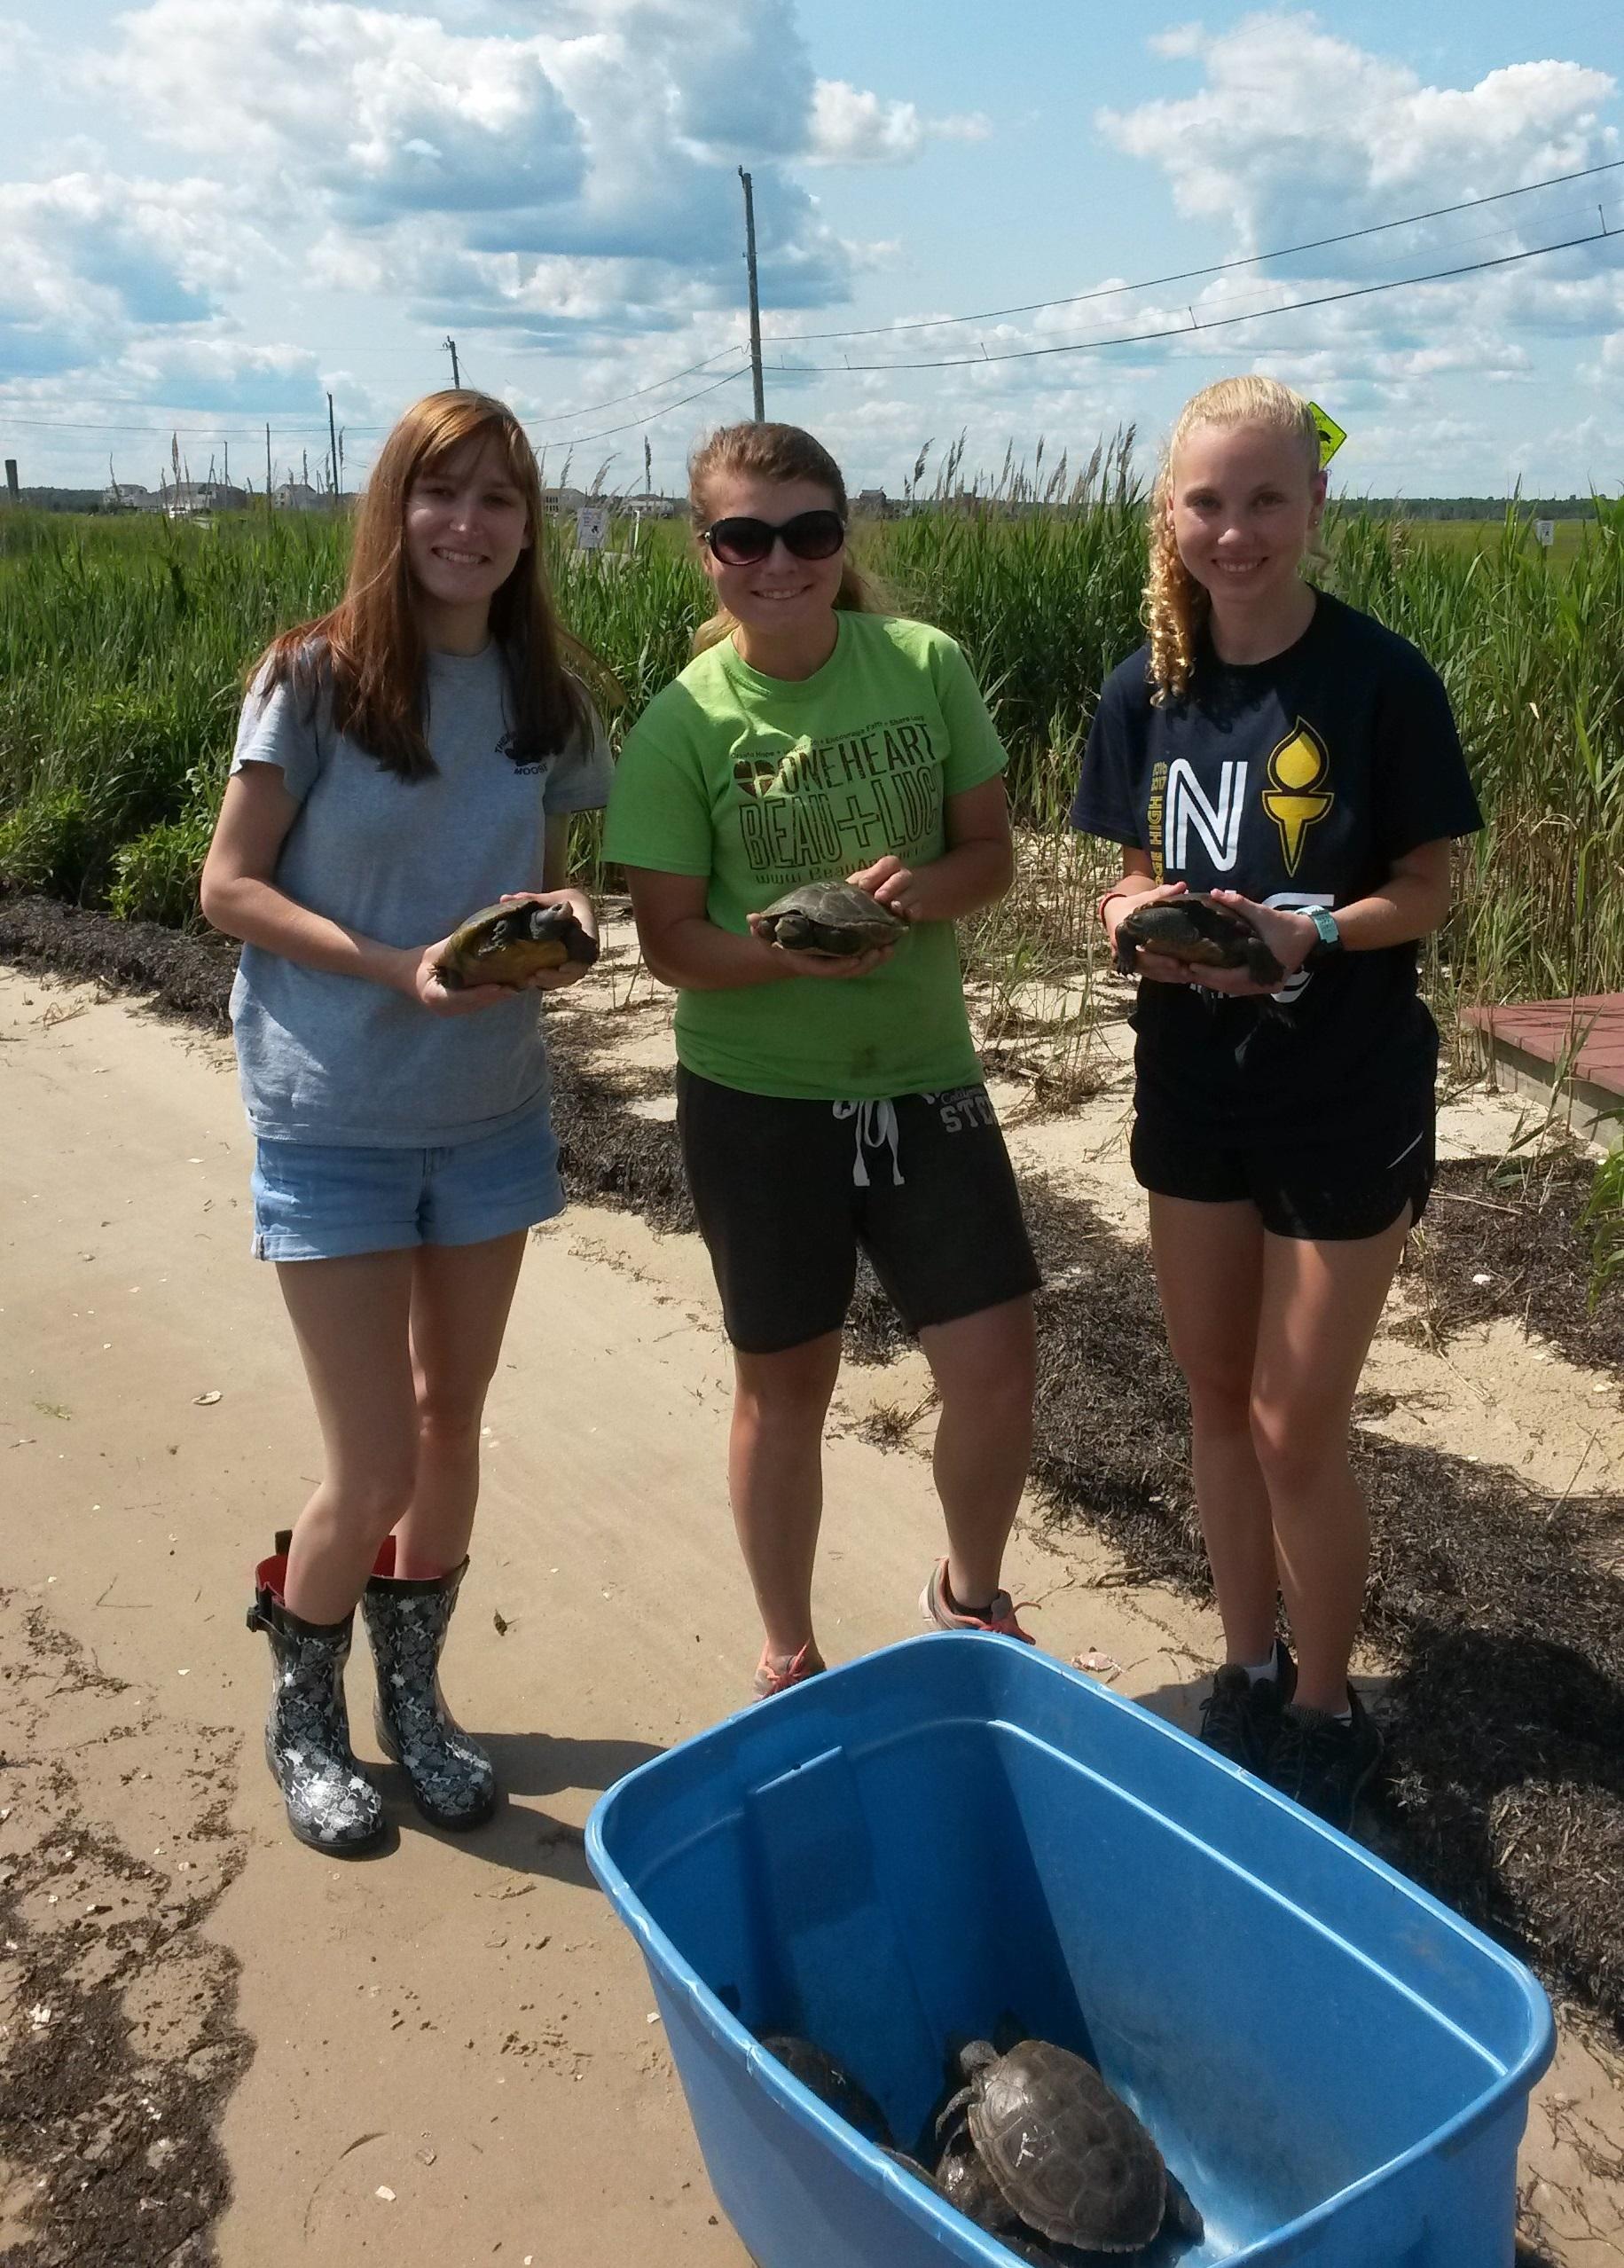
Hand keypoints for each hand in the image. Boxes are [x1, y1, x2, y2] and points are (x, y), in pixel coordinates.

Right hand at [402, 941, 513, 1016]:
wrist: (402, 973)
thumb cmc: (417, 961)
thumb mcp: (434, 952)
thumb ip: (455, 947)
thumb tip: (479, 933)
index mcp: (434, 996)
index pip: (462, 997)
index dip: (482, 993)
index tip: (499, 987)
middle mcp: (443, 1008)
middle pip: (475, 1004)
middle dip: (497, 995)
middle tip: (518, 985)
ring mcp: (450, 1011)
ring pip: (478, 1006)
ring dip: (497, 997)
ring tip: (518, 985)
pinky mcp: (456, 1009)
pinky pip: (476, 1004)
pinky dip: (490, 996)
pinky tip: (506, 987)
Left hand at [497, 887, 599, 990]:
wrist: (576, 906)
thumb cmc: (566, 901)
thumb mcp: (552, 898)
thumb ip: (531, 899)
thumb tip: (504, 898)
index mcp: (587, 932)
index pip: (587, 953)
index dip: (576, 964)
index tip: (561, 968)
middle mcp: (585, 950)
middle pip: (576, 972)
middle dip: (557, 977)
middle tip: (536, 975)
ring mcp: (578, 960)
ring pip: (568, 978)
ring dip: (551, 982)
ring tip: (530, 980)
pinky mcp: (568, 965)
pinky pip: (561, 978)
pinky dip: (548, 982)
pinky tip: (531, 980)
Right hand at [744, 911, 893, 979]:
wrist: (780, 949)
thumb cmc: (774, 940)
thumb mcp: (764, 934)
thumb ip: (759, 926)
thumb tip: (750, 917)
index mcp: (806, 963)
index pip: (826, 969)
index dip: (842, 966)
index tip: (856, 959)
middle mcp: (822, 966)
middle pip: (849, 970)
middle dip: (867, 963)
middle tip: (883, 950)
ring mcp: (834, 962)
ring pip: (859, 967)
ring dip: (876, 959)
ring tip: (891, 946)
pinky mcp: (842, 956)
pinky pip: (861, 958)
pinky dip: (875, 953)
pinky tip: (888, 941)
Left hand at [846, 854, 921, 918]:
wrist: (906, 896)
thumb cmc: (879, 887)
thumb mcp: (867, 882)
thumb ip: (856, 882)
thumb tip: (843, 888)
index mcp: (889, 868)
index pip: (888, 864)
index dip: (876, 873)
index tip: (863, 885)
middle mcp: (903, 878)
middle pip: (902, 877)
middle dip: (891, 887)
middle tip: (879, 897)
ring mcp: (913, 892)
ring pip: (911, 893)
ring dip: (902, 900)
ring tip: (894, 908)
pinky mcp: (919, 909)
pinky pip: (919, 908)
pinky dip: (914, 912)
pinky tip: (908, 916)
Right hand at [1109, 879, 1189, 980]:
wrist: (1114, 912)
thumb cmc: (1132, 905)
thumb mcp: (1145, 897)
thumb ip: (1163, 893)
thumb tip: (1183, 886)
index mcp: (1123, 934)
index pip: (1140, 952)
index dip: (1158, 960)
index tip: (1176, 962)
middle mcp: (1121, 950)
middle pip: (1145, 967)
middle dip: (1166, 971)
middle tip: (1186, 972)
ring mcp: (1125, 958)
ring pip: (1146, 973)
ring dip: (1167, 977)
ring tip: (1187, 976)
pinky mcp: (1132, 963)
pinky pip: (1147, 973)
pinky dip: (1162, 976)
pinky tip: (1179, 978)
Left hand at [1186, 889, 1314, 994]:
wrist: (1312, 934)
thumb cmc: (1286, 925)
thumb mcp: (1263, 913)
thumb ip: (1239, 904)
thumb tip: (1215, 892)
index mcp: (1263, 970)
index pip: (1230, 978)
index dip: (1209, 973)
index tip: (1191, 966)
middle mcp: (1264, 984)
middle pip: (1229, 987)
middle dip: (1208, 979)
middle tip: (1187, 970)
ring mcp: (1266, 987)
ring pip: (1235, 989)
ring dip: (1216, 981)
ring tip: (1196, 971)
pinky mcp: (1267, 984)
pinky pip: (1242, 987)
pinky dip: (1227, 981)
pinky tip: (1213, 973)